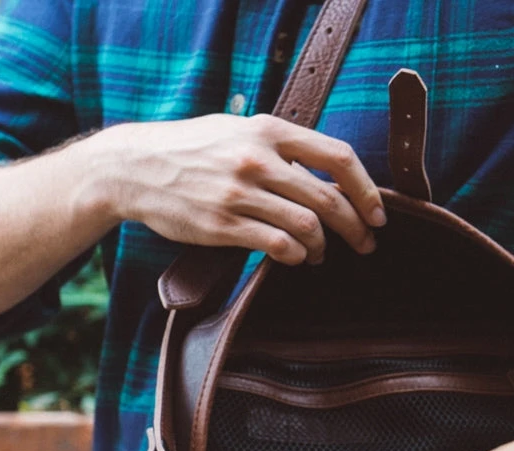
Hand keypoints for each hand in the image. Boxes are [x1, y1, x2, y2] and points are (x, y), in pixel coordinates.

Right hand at [91, 113, 385, 264]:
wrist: (135, 167)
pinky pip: (278, 245)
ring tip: (320, 254)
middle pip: (330, 199)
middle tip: (365, 244)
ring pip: (308, 226)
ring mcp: (240, 192)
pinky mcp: (223, 225)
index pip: (338, 156)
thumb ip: (282, 148)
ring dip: (323, 247)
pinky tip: (295, 258)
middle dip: (356, 228)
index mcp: (269, 130)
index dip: (367, 190)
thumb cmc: (194, 151)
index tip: (378, 214)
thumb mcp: (239, 131)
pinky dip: (296, 256)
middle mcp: (257, 158)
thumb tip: (330, 175)